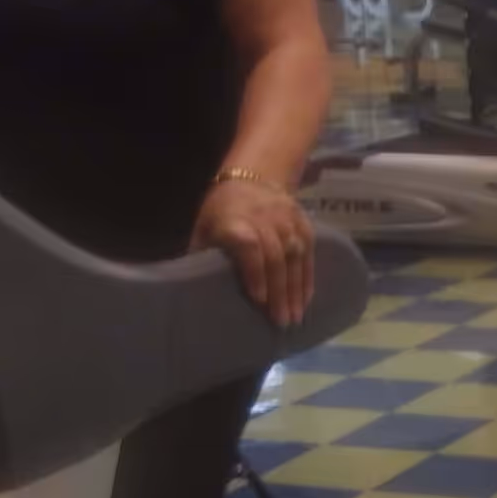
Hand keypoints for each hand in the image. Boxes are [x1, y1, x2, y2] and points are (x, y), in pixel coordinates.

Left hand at [191, 176, 314, 330]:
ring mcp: (287, 219)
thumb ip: (200, 256)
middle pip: (276, 257)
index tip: (258, 299)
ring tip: (295, 316)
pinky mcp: (303, 221)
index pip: (250, 246)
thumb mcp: (203, 228)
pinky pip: (309, 252)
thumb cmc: (220, 210)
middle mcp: (265, 218)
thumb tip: (187, 291)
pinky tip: (306, 298)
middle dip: (280, 292)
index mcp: (236, 220)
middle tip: (281, 322)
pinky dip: (308, 277)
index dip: (255, 272)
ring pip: (296, 256)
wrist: (252, 176)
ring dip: (296, 289)